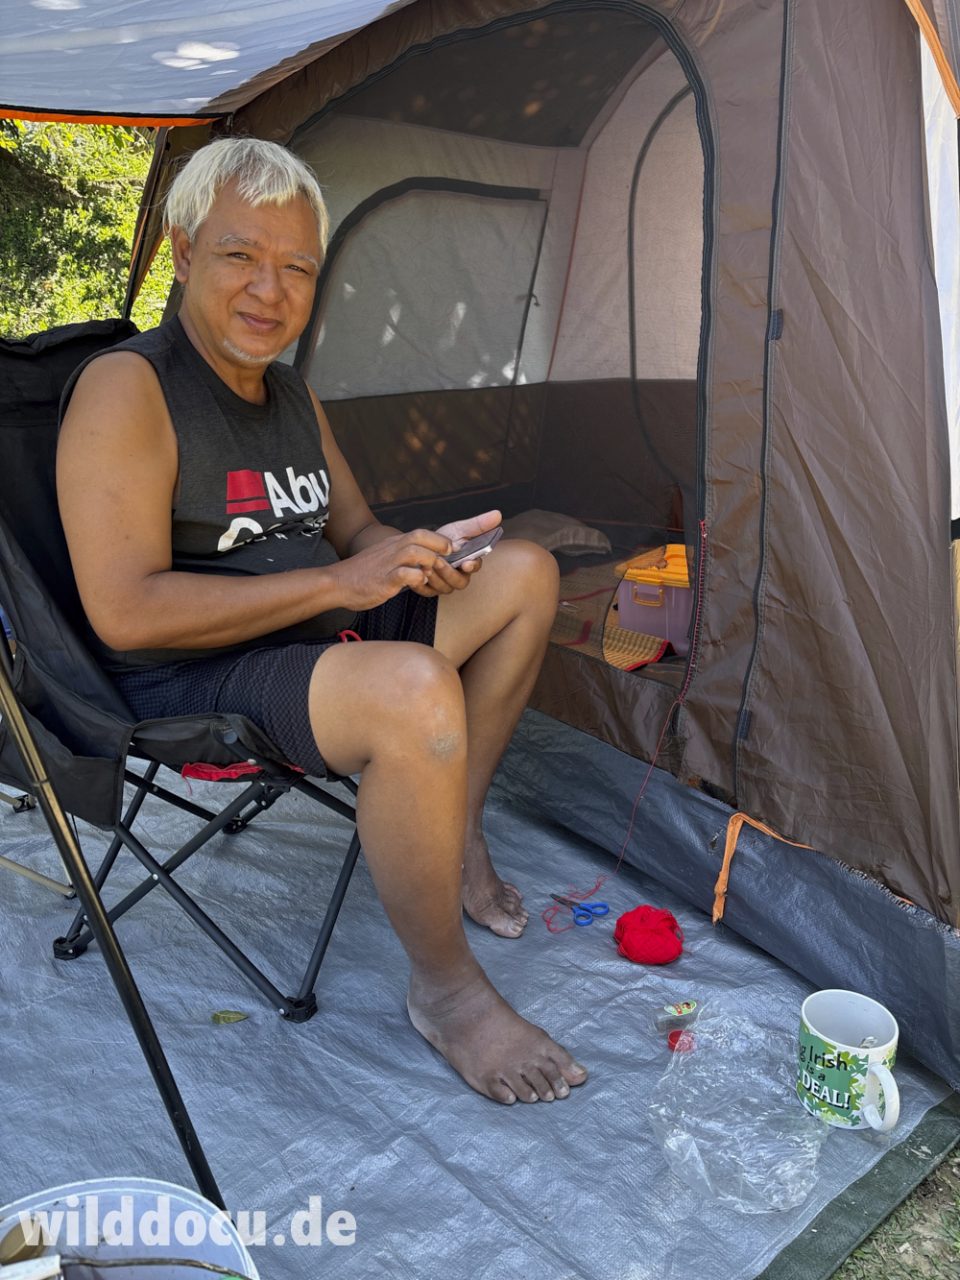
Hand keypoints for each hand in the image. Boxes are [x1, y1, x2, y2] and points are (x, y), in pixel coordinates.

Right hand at [334, 528, 454, 608]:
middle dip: (439, 544)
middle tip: (449, 556)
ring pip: (414, 552)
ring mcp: (387, 564)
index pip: (420, 533)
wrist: (336, 583)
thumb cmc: (361, 574)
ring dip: (429, 561)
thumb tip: (422, 563)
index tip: (449, 550)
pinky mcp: (383, 580)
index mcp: (393, 544)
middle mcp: (391, 550)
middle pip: (419, 536)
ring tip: (435, 571)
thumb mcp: (384, 560)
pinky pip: (404, 574)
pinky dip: (417, 578)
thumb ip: (402, 559)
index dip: (438, 539)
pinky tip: (420, 583)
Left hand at [417, 509, 502, 596]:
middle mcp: (459, 577)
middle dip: (449, 572)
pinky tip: (418, 573)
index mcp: (469, 563)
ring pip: (444, 588)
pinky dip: (422, 583)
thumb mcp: (459, 529)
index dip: (472, 566)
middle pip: (460, 582)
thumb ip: (478, 524)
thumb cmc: (443, 540)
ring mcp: (444, 585)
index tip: (466, 563)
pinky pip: (427, 592)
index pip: (475, 567)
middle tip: (438, 561)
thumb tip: (498, 514)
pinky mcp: (430, 590)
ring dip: (435, 577)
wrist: (419, 546)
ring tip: (426, 565)